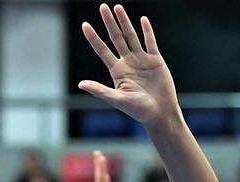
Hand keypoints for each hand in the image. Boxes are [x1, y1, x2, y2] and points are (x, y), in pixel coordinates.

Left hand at [78, 4, 177, 124]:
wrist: (159, 113)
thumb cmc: (137, 110)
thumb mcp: (116, 99)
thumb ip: (99, 90)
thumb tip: (81, 83)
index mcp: (116, 71)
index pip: (102, 50)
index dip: (93, 37)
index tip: (85, 25)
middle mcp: (127, 63)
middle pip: (116, 38)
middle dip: (109, 22)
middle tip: (102, 7)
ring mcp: (141, 60)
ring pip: (131, 36)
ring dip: (125, 22)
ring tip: (117, 8)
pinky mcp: (155, 60)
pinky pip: (150, 42)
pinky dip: (147, 31)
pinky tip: (142, 20)